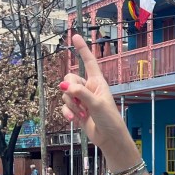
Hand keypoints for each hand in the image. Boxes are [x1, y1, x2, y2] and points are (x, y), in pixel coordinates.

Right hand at [59, 34, 134, 158]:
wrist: (109, 138)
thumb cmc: (110, 119)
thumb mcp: (96, 104)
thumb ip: (80, 93)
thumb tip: (64, 85)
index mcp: (98, 82)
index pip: (89, 62)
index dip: (82, 49)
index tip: (75, 36)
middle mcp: (89, 88)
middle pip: (70, 79)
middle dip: (71, 90)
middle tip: (80, 102)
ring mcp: (82, 99)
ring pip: (66, 94)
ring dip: (71, 105)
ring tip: (83, 114)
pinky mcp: (77, 110)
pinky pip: (65, 106)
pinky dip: (67, 112)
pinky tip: (74, 120)